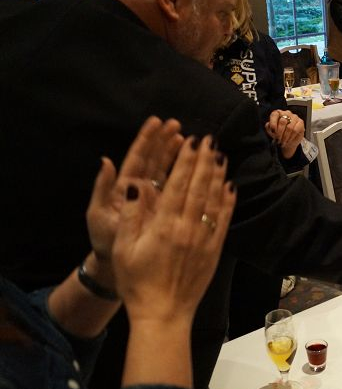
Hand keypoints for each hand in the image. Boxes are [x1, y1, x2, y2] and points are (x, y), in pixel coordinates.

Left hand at [86, 117, 183, 261]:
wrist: (115, 266)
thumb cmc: (104, 241)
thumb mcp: (97, 215)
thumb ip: (101, 188)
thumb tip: (105, 160)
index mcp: (125, 187)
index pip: (138, 158)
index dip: (147, 139)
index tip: (157, 122)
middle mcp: (141, 189)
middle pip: (154, 159)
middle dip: (164, 140)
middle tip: (177, 124)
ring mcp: (155, 198)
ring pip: (167, 171)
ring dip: (176, 153)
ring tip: (187, 138)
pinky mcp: (166, 210)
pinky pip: (177, 189)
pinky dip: (186, 175)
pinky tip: (196, 166)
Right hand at [113, 135, 235, 322]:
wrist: (163, 313)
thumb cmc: (137, 282)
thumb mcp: (123, 248)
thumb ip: (131, 215)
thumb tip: (135, 185)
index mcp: (164, 225)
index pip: (177, 184)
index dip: (186, 160)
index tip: (191, 141)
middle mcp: (188, 227)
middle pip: (199, 186)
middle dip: (204, 160)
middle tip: (209, 139)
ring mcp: (204, 238)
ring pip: (214, 199)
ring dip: (218, 175)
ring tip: (220, 155)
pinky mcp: (214, 249)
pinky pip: (224, 220)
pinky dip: (227, 201)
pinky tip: (230, 186)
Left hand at [266, 109, 304, 158]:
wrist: (287, 141)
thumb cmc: (279, 135)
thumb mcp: (271, 132)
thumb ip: (269, 127)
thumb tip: (269, 125)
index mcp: (278, 113)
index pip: (275, 114)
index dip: (273, 123)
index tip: (273, 131)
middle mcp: (286, 113)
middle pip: (282, 121)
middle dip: (279, 133)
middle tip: (278, 140)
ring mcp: (294, 117)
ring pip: (290, 127)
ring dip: (285, 137)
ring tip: (282, 142)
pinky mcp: (300, 122)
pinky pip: (296, 130)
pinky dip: (291, 137)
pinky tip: (288, 141)